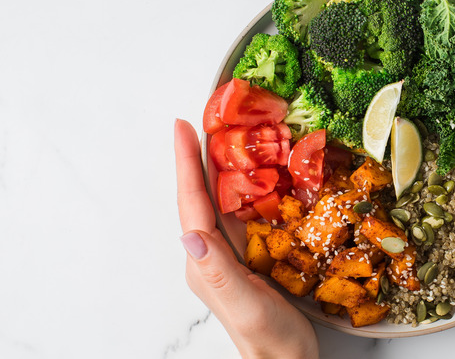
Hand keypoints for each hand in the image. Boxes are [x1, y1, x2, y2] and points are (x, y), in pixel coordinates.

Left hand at [174, 119, 317, 358]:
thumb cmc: (270, 341)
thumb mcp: (246, 306)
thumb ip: (219, 273)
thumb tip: (190, 234)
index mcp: (205, 262)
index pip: (192, 204)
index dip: (186, 164)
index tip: (182, 127)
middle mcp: (212, 254)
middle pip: (200, 196)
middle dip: (196, 157)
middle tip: (204, 119)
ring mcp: (230, 255)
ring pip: (220, 202)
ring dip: (218, 167)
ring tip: (224, 135)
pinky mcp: (249, 257)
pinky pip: (241, 213)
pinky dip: (244, 187)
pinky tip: (256, 175)